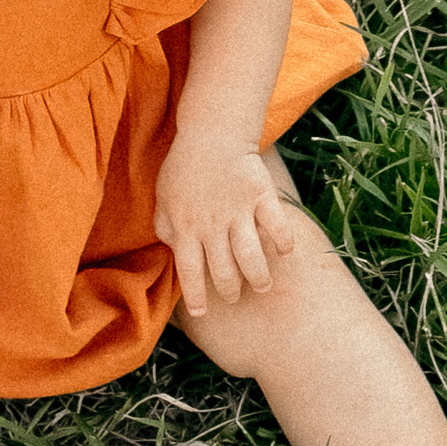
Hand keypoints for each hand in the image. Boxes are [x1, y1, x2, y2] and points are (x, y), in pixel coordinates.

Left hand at [156, 138, 295, 318]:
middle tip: (234, 295)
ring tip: (262, 286)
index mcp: (185, 227)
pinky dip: (283, 242)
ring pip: (250, 256)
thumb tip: (172, 253)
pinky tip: (284, 252)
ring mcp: (238, 211)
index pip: (190, 272)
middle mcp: (212, 224)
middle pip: (223, 271)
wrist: (212, 132)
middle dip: (229, 291)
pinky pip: (277, 224)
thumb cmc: (184, 167)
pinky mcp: (261, 195)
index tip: (203, 313)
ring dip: (258, 276)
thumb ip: (165, 228)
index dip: (196, 297)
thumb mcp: (163, 199)